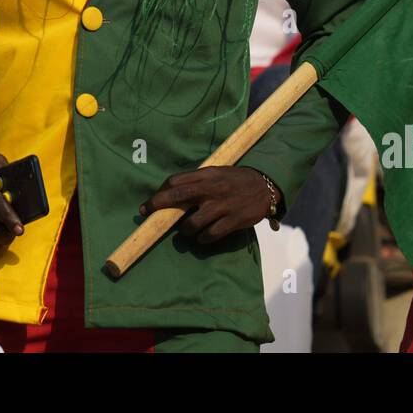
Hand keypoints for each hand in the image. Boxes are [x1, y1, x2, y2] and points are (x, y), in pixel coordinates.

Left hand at [138, 166, 277, 244]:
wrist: (265, 185)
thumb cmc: (235, 179)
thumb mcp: (216, 173)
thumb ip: (198, 181)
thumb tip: (173, 193)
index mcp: (207, 175)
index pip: (176, 181)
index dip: (159, 193)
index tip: (149, 204)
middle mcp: (212, 189)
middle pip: (179, 196)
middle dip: (159, 205)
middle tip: (148, 213)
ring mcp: (222, 205)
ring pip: (193, 223)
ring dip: (185, 231)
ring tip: (186, 232)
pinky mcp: (233, 220)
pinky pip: (211, 235)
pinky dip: (202, 239)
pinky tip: (202, 238)